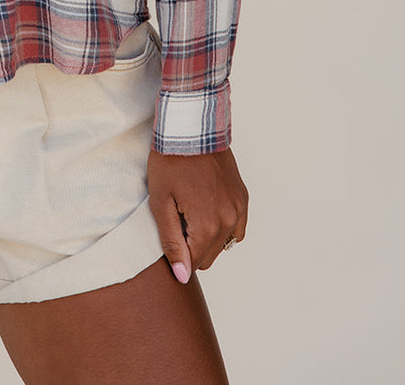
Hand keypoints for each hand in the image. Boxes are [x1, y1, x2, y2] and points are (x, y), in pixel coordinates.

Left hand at [147, 146, 247, 282]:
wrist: (191, 128)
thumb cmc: (170, 162)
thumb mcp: (161, 203)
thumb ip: (172, 242)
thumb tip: (182, 277)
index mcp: (208, 226)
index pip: (193, 263)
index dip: (177, 253)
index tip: (168, 231)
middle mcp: (229, 221)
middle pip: (209, 256)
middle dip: (191, 245)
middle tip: (176, 216)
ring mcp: (239, 209)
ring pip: (223, 243)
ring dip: (207, 236)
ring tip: (190, 209)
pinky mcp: (243, 197)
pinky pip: (237, 228)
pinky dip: (222, 226)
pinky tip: (207, 209)